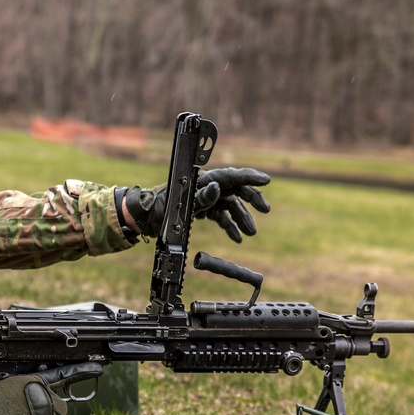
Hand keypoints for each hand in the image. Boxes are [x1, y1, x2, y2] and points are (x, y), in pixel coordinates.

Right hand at [0, 363, 103, 414]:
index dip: (83, 371)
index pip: (65, 375)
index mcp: (39, 383)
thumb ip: (30, 382)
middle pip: (60, 406)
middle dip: (50, 409)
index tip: (99, 367)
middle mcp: (47, 401)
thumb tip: (40, 383)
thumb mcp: (10, 381)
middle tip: (28, 411)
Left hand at [125, 167, 270, 242]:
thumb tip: (217, 188)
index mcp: (202, 180)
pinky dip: (229, 226)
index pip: (231, 176)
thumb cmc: (160, 208)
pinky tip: (237, 238)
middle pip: (235, 189)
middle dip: (252, 199)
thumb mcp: (181, 204)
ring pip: (230, 205)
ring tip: (252, 232)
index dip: (250, 177)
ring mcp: (204, 198)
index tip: (267, 179)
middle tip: (266, 210)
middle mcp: (205, 186)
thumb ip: (200, 197)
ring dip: (242, 218)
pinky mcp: (201, 209)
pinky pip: (220, 216)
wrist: (145, 219)